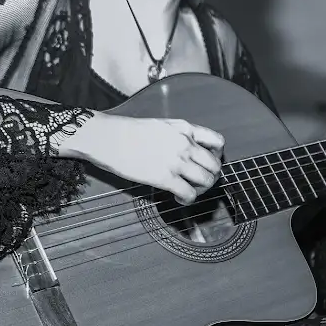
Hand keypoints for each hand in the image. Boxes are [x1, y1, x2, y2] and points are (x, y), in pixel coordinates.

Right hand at [67, 113, 224, 204]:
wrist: (107, 137)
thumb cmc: (126, 131)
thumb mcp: (160, 126)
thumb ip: (177, 136)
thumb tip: (183, 152)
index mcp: (184, 129)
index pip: (217, 142)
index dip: (217, 156)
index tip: (208, 163)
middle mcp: (185, 144)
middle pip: (215, 165)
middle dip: (211, 177)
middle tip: (199, 183)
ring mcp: (177, 161)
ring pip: (207, 180)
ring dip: (201, 190)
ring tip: (189, 192)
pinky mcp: (166, 178)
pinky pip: (189, 194)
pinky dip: (188, 200)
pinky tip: (179, 199)